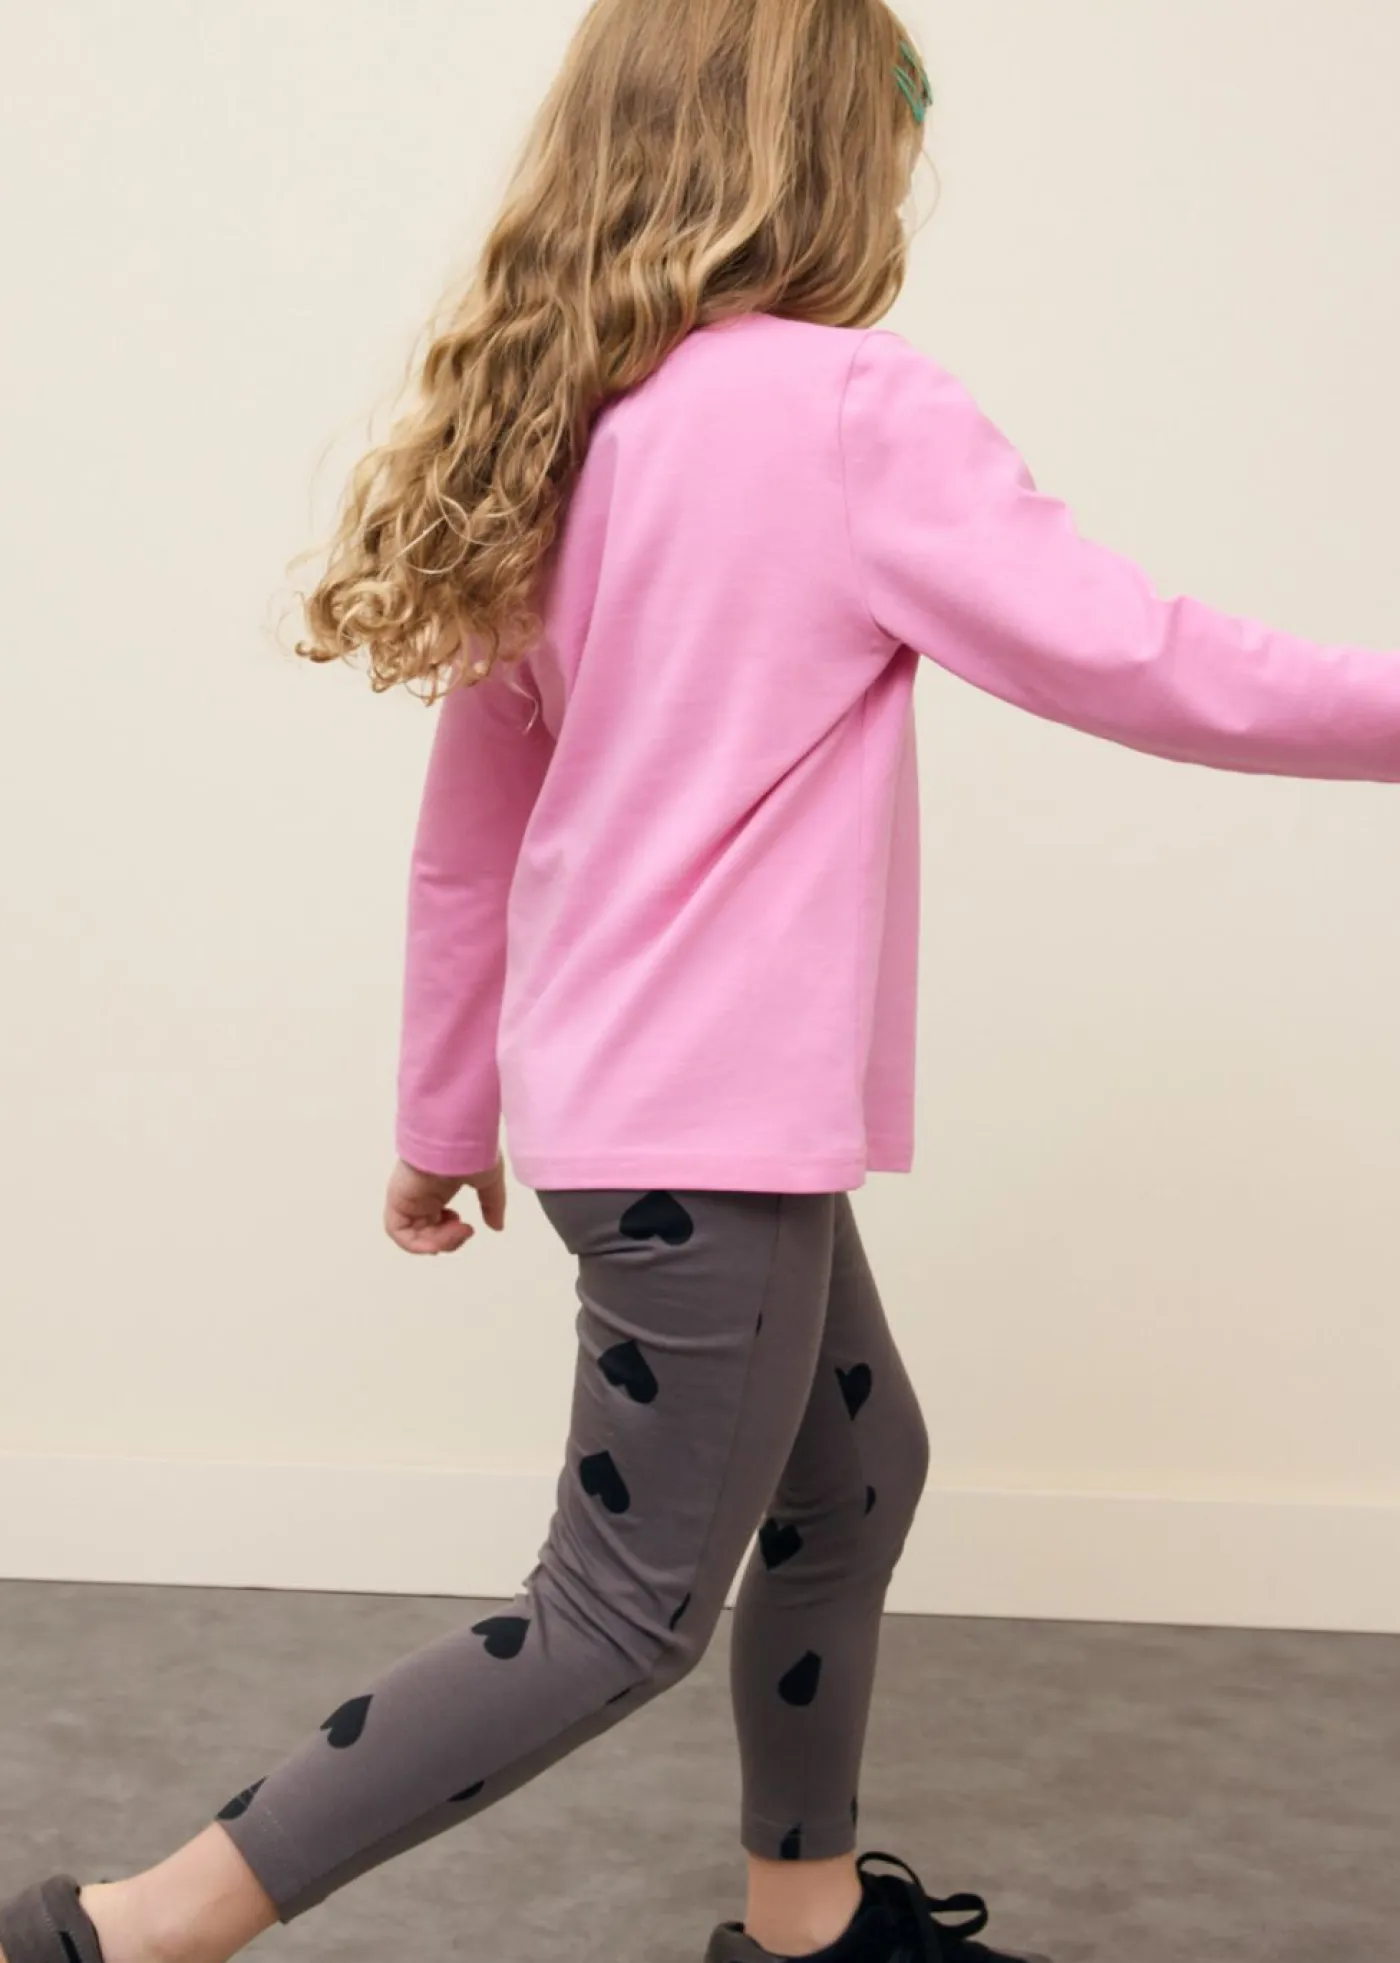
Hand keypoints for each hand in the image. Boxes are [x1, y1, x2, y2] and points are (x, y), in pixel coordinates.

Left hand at [384, 1151, 507, 1254]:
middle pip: (426, 1233)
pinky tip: (438, 1240)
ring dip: (438, 1243)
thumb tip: (497, 1226)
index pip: (437, 1223)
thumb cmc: (472, 1151)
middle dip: (447, 1240)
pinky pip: (399, 1232)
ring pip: (414, 1236)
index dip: (451, 1234)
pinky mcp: (397, 1200)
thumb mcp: (488, 1182)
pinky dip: (418, 1245)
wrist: (457, 1137)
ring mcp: (408, 1199)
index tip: (467, 1227)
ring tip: (456, 1231)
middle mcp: (421, 1196)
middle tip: (464, 1230)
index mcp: (438, 1190)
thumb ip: (492, 1205)